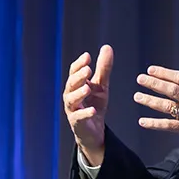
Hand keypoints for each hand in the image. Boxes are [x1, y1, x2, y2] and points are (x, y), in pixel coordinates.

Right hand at [63, 45, 112, 164]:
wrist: (95, 131)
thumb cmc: (95, 105)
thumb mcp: (102, 86)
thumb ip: (103, 68)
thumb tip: (107, 47)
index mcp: (76, 85)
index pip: (74, 72)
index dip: (79, 64)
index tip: (87, 56)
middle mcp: (71, 96)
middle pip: (71, 84)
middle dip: (79, 77)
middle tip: (88, 69)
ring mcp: (72, 110)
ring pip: (71, 100)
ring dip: (79, 93)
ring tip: (88, 88)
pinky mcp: (77, 123)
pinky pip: (78, 117)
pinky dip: (85, 113)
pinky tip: (92, 110)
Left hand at [134, 61, 178, 159]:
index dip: (164, 73)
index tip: (152, 70)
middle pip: (171, 90)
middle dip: (154, 83)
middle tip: (141, 79)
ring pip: (167, 106)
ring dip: (150, 101)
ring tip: (138, 96)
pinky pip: (168, 126)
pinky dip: (154, 124)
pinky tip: (143, 121)